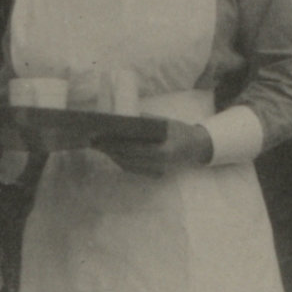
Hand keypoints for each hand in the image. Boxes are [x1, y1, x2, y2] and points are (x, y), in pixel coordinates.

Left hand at [92, 120, 212, 176]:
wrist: (197, 147)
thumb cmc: (180, 131)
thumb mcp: (164, 122)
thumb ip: (145, 121)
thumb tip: (121, 118)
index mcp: (163, 149)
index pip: (134, 148)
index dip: (116, 144)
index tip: (101, 138)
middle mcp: (159, 163)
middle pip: (128, 158)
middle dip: (110, 150)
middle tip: (94, 142)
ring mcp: (157, 170)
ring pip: (129, 166)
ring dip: (113, 157)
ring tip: (100, 147)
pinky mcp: (154, 173)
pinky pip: (134, 169)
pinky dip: (121, 162)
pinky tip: (112, 153)